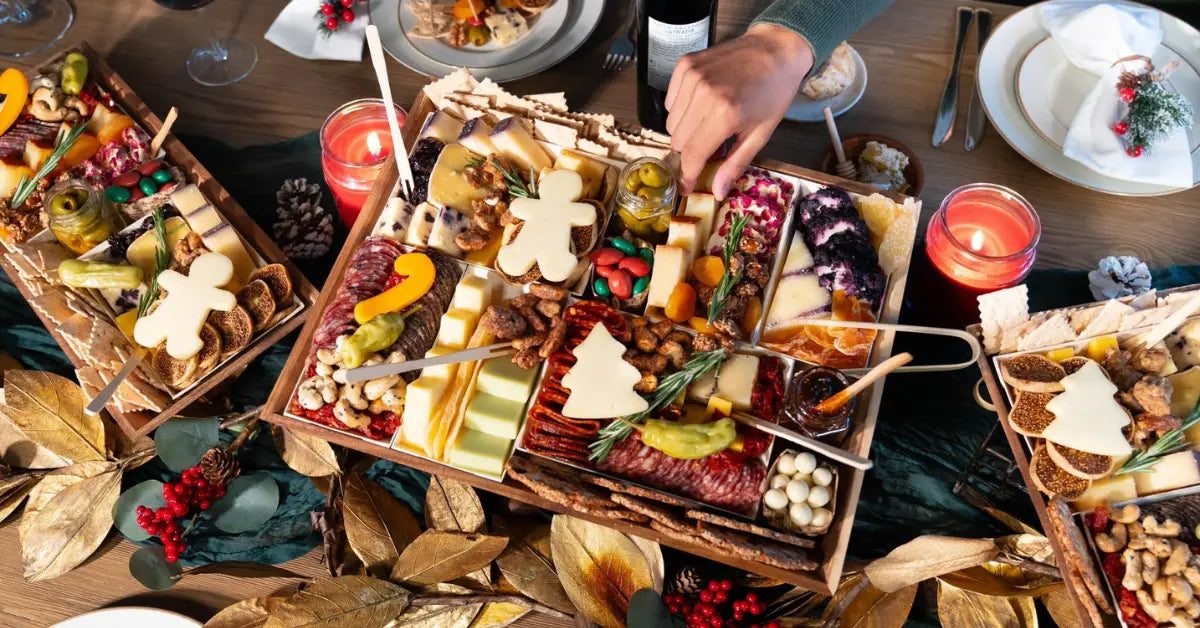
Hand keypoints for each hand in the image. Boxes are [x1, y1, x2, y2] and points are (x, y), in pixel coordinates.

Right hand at [665, 23, 813, 199]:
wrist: (776, 49)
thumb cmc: (773, 93)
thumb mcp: (760, 134)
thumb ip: (735, 164)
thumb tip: (717, 193)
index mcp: (725, 114)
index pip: (692, 154)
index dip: (686, 175)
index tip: (685, 187)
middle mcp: (703, 94)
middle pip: (678, 140)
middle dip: (691, 150)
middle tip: (710, 144)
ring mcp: (692, 77)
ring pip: (671, 122)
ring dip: (686, 129)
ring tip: (708, 121)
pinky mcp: (685, 65)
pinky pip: (670, 101)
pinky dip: (682, 109)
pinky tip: (702, 104)